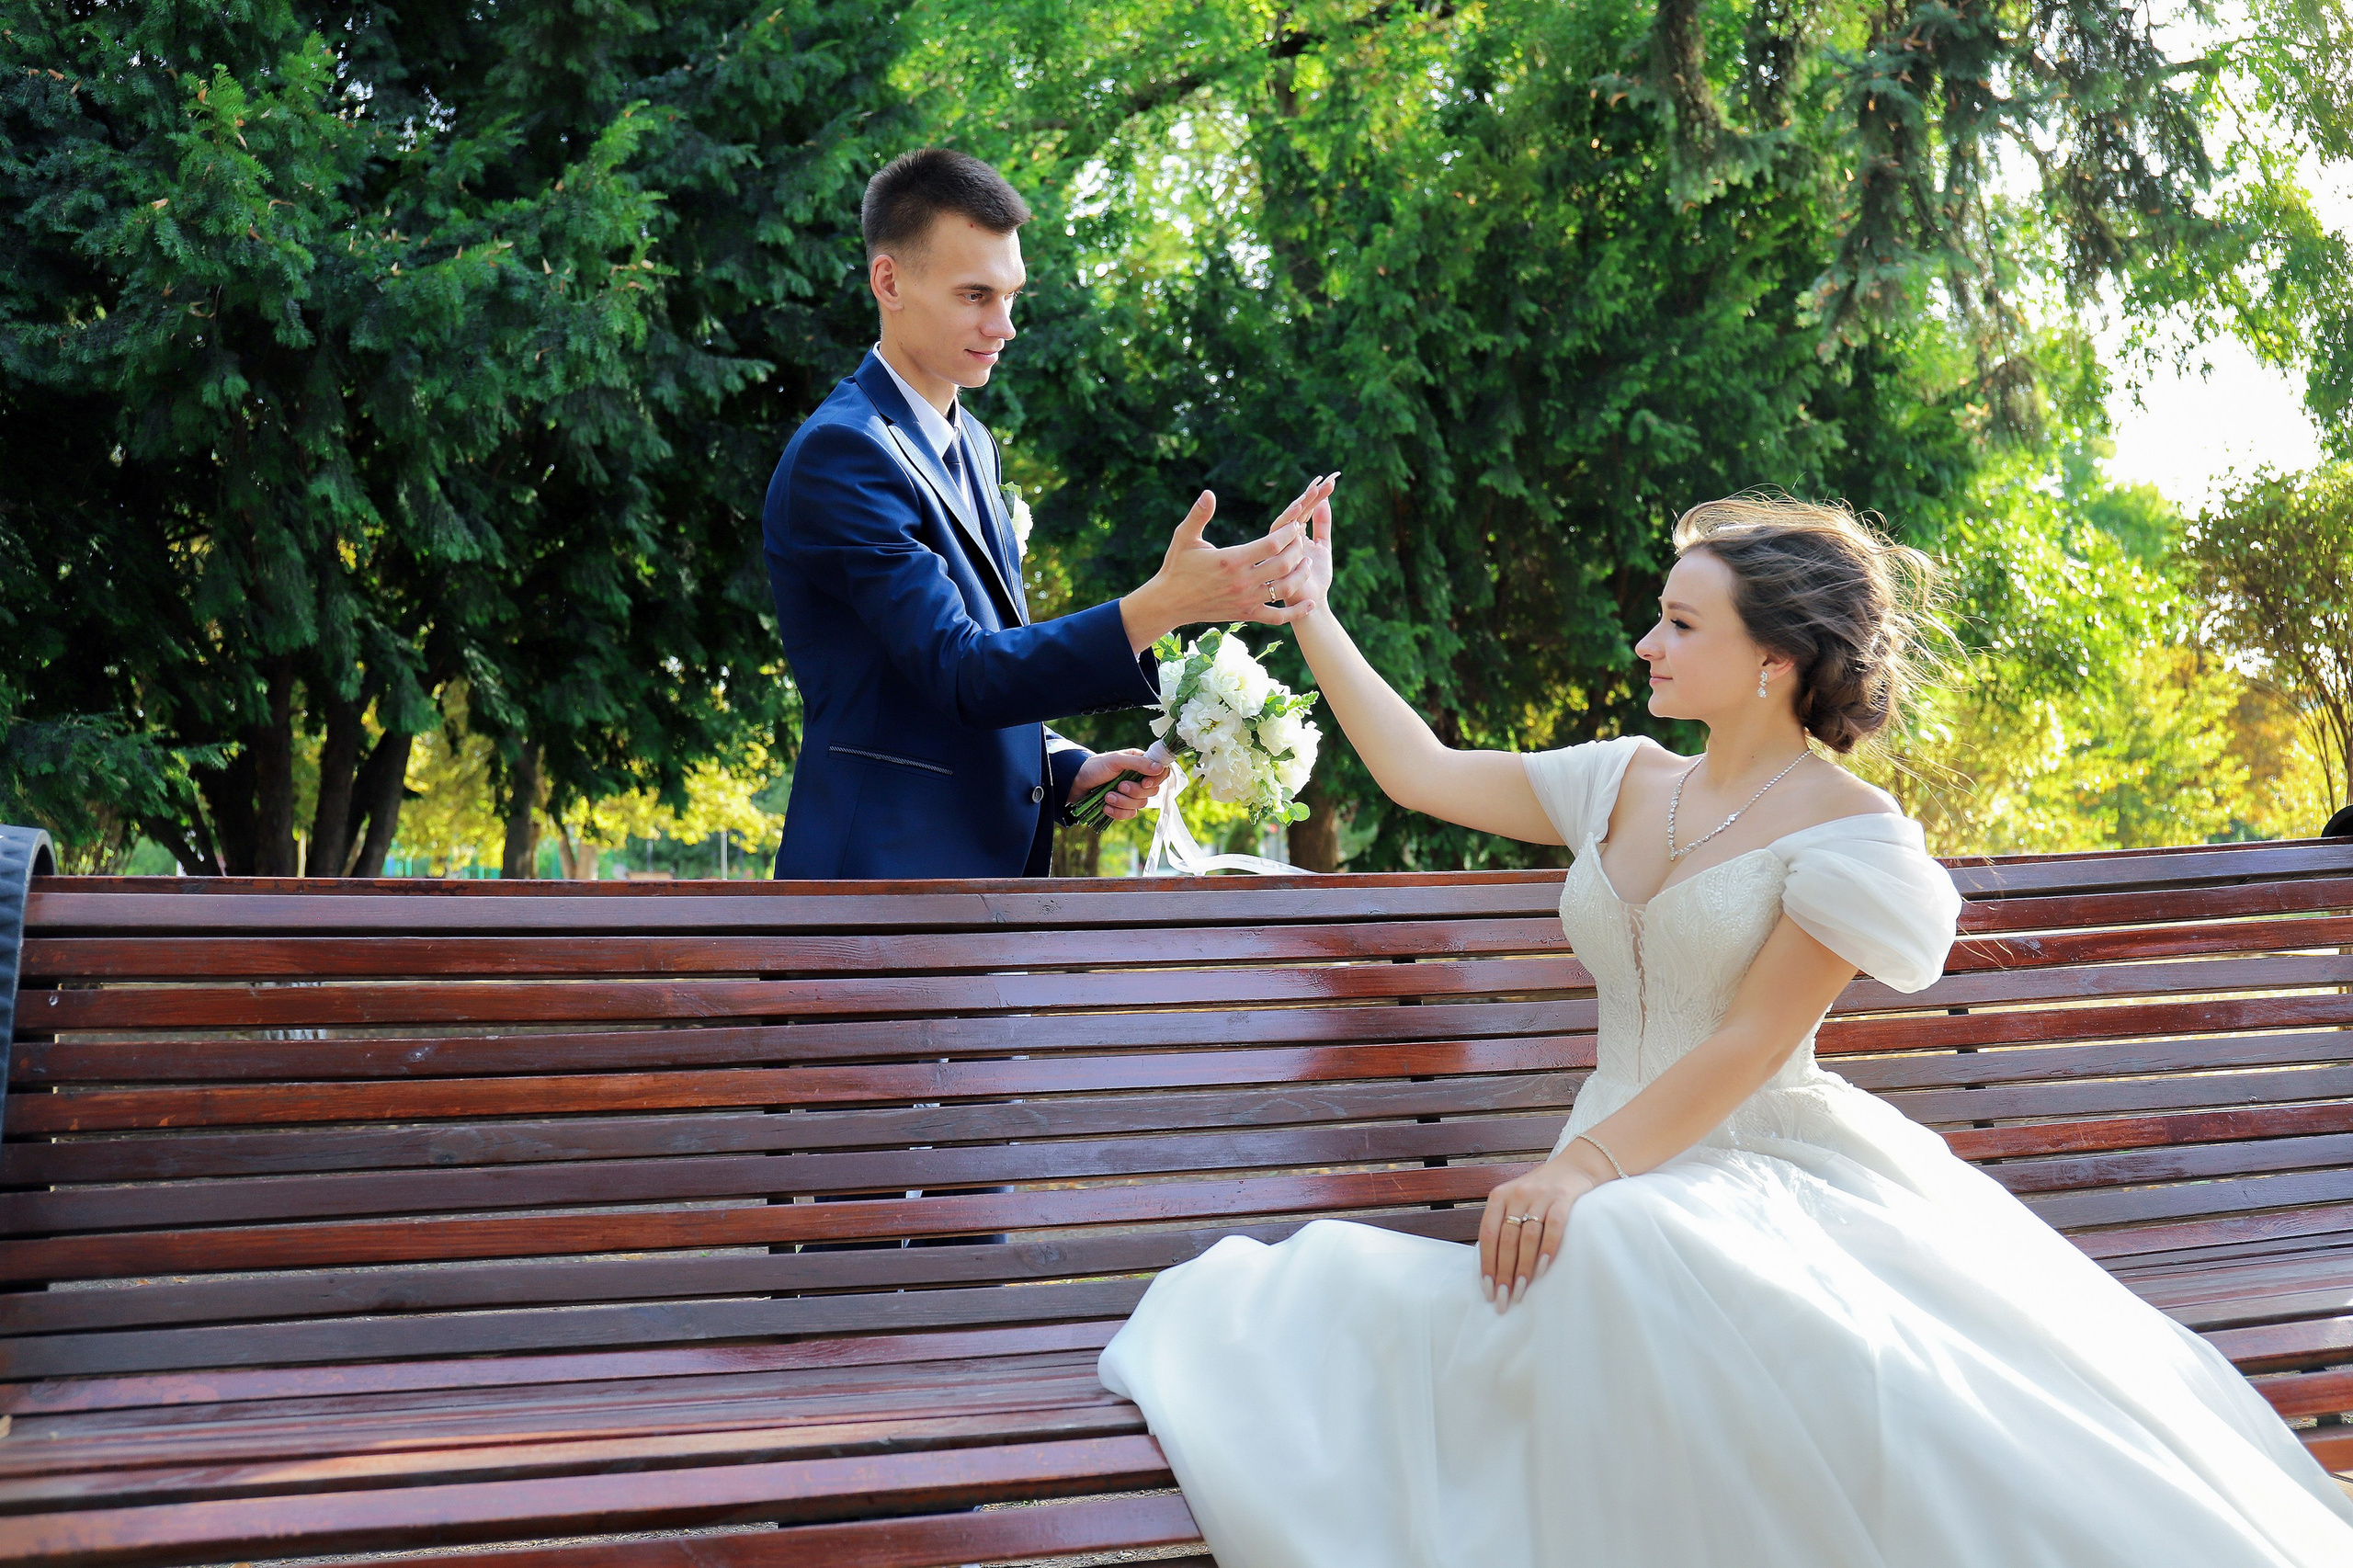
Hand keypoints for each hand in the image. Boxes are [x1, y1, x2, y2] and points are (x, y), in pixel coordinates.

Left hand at [1069, 749, 1166, 820]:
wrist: (1075, 783)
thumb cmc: (1095, 767)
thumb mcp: (1115, 760)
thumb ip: (1138, 763)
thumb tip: (1159, 768)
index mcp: (1140, 764)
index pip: (1161, 773)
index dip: (1156, 780)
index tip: (1144, 782)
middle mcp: (1139, 779)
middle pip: (1152, 791)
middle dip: (1134, 791)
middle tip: (1119, 786)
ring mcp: (1132, 795)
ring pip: (1141, 804)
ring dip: (1123, 802)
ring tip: (1107, 796)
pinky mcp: (1123, 807)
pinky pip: (1129, 814)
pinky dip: (1118, 812)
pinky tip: (1106, 807)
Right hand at [1118, 479, 1337, 653]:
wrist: (1170, 602)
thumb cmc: (1177, 566)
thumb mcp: (1184, 537)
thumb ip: (1199, 514)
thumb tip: (1209, 493)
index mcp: (1231, 560)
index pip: (1272, 544)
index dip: (1288, 532)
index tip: (1295, 523)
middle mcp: (1242, 581)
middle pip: (1284, 564)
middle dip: (1298, 549)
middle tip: (1302, 539)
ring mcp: (1246, 600)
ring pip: (1285, 589)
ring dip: (1301, 575)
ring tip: (1306, 563)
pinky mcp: (1246, 615)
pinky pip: (1278, 617)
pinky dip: (1297, 612)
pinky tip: (1310, 603)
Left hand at [1478, 1141, 1612, 1312]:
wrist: (1574, 1167)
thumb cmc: (1540, 1193)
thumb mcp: (1515, 1201)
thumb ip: (1503, 1226)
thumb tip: (1492, 1268)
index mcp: (1499, 1196)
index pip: (1487, 1235)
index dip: (1487, 1264)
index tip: (1488, 1289)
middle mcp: (1517, 1194)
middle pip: (1506, 1239)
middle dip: (1504, 1273)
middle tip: (1504, 1299)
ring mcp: (1541, 1195)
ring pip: (1527, 1236)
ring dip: (1523, 1267)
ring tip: (1522, 1290)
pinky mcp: (1563, 1198)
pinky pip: (1554, 1226)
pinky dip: (1547, 1249)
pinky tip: (1543, 1269)